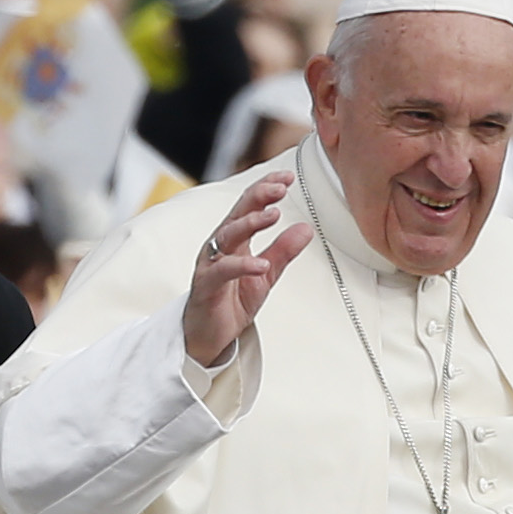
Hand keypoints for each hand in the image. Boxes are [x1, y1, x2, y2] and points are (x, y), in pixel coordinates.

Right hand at [183, 173, 313, 366]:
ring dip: (251, 222)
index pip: (249, 206)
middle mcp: (220, 246)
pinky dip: (242, 265)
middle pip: (238, 212)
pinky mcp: (206, 285)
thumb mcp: (265, 275)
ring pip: (228, 235)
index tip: (287, 178)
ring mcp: (211, 264)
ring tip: (274, 215)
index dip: (266, 189)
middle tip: (280, 188)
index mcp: (234, 240)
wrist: (208, 335)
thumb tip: (306, 228)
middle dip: (259, 196)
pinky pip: (222, 270)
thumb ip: (283, 251)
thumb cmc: (231, 301)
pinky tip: (261, 264)